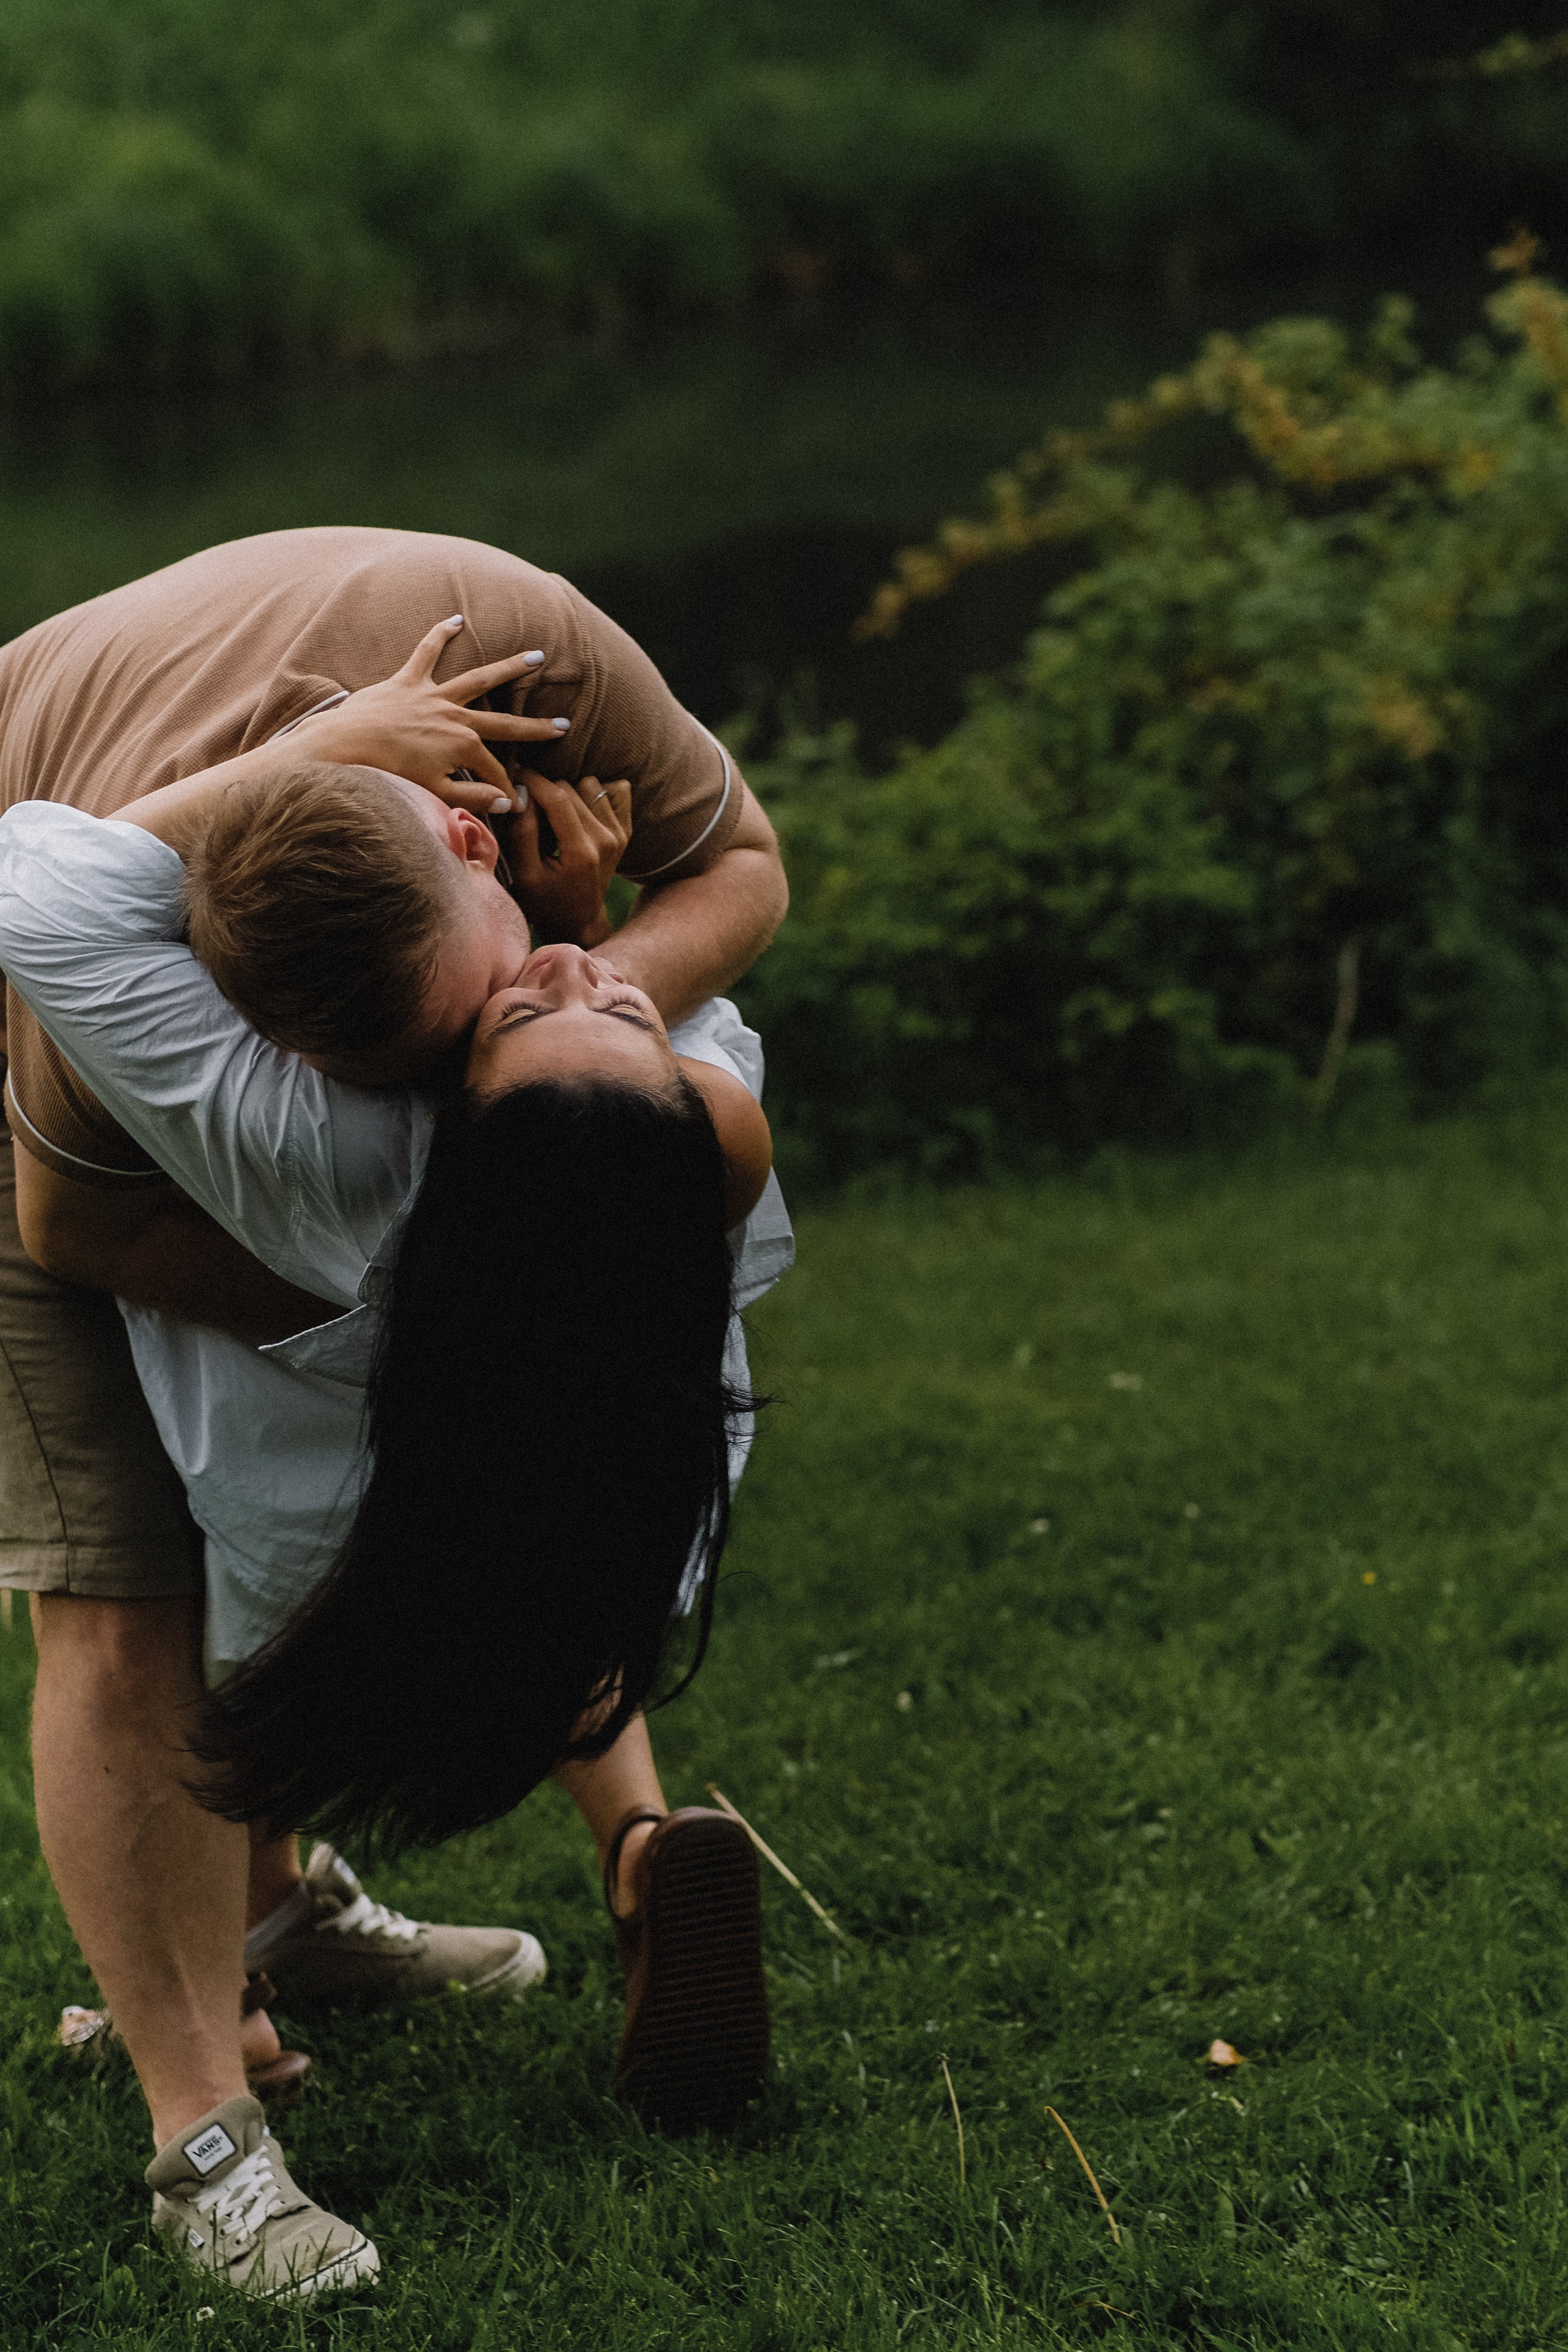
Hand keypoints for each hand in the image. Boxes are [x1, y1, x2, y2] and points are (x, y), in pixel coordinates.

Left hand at [290, 616, 570, 814]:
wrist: (343, 748)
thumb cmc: (386, 776)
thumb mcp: (434, 794)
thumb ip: (472, 798)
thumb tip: (507, 803)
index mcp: (462, 746)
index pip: (494, 771)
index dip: (504, 788)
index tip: (513, 803)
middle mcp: (454, 717)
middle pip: (503, 723)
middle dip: (534, 728)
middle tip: (563, 725)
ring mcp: (432, 696)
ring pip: (478, 679)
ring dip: (509, 668)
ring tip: (536, 657)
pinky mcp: (407, 681)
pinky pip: (426, 653)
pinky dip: (439, 635)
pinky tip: (456, 619)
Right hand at [504, 772, 631, 945]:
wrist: (579, 921)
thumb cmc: (544, 901)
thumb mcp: (525, 874)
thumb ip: (522, 832)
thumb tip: (521, 792)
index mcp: (581, 852)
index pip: (558, 797)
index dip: (532, 780)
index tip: (514, 775)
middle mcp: (606, 839)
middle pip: (571, 787)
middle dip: (546, 789)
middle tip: (530, 803)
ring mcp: (619, 834)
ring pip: (590, 784)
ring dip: (569, 792)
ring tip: (554, 812)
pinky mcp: (624, 830)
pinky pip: (613, 790)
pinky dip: (594, 793)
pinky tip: (578, 810)